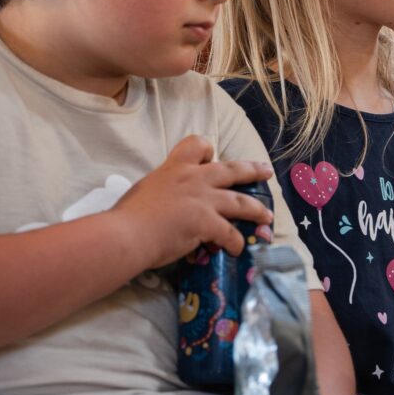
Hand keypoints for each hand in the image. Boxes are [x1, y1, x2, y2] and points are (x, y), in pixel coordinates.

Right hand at [111, 135, 273, 268]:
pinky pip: (229, 233)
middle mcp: (194, 179)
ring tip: (267, 216)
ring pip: (241, 202)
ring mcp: (203, 200)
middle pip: (232, 169)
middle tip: (266, 172)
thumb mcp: (146, 189)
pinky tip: (237, 249)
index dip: (208, 151)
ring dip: (257, 210)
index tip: (212, 158)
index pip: (198, 145)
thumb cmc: (127, 215)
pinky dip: (236, 242)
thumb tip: (168, 202)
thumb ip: (164, 189)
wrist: (126, 234)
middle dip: (253, 170)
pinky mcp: (207, 222)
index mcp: (175, 168)